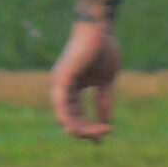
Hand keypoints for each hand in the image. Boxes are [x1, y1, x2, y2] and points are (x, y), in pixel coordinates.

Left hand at [49, 18, 122, 141]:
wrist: (100, 29)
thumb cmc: (103, 49)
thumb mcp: (106, 82)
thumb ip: (104, 101)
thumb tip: (108, 124)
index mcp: (72, 89)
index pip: (77, 116)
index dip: (90, 129)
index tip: (104, 137)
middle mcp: (62, 89)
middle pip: (71, 120)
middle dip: (88, 131)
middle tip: (104, 134)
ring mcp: (60, 84)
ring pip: (65, 117)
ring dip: (81, 129)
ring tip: (97, 133)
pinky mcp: (61, 79)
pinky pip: (61, 105)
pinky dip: (70, 119)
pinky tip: (80, 127)